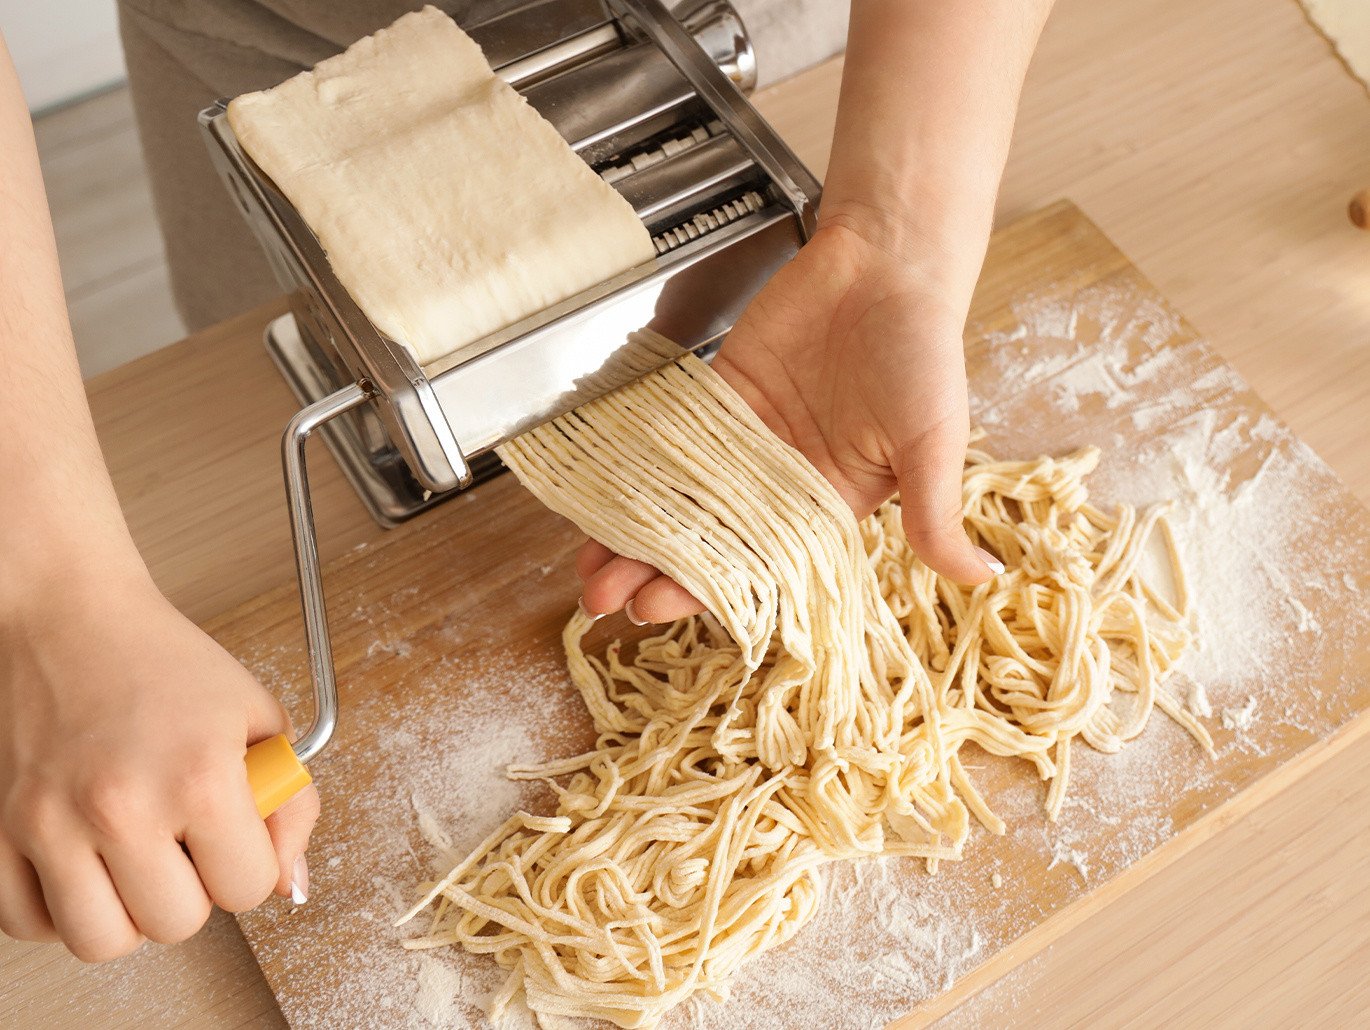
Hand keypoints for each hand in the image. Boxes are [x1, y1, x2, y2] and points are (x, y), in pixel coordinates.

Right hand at [0, 566, 318, 960]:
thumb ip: (291, 804)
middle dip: (193, 891)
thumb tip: (289, 883)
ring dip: (126, 913)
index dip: (250, 865)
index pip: (247, 888)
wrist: (69, 618)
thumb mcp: (258, 718)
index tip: (235, 836)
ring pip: (99, 942)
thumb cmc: (164, 662)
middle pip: (175, 925)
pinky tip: (84, 865)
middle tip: (184, 843)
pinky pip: (27, 923)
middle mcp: (120, 805)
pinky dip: (60, 909)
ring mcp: (50, 822)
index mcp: (198, 776)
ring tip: (135, 862)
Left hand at [577, 221, 998, 623]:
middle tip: (602, 600)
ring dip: (633, 531)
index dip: (707, 590)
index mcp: (830, 503)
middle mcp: (780, 480)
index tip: (658, 609)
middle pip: (707, 540)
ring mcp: (744, 438)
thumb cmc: (923, 350)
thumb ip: (936, 511)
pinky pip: (668, 438)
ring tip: (586, 568)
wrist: (888, 262)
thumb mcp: (934, 440)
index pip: (758, 565)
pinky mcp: (719, 393)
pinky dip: (633, 465)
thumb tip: (984, 578)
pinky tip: (595, 493)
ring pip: (679, 497)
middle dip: (655, 571)